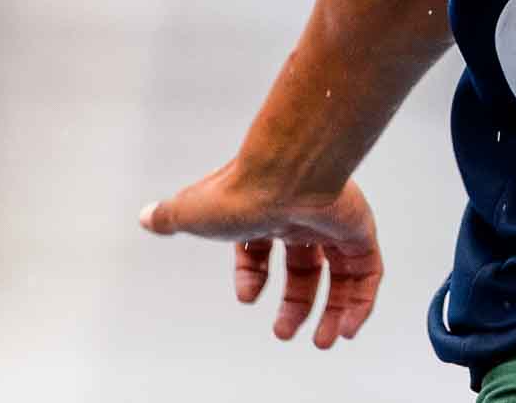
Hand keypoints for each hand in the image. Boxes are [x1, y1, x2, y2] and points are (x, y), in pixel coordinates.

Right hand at [140, 162, 383, 348]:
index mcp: (263, 210)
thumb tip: (147, 217)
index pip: (262, 247)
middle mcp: (300, 216)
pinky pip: (368, 271)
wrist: (285, 174)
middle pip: (304, 265)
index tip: (248, 296)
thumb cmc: (238, 192)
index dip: (253, 276)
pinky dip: (362, 302)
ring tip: (324, 342)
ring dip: (334, 310)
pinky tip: (349, 328)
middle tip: (285, 332)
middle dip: (296, 303)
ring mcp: (332, 222)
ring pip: (341, 272)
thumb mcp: (191, 211)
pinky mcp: (358, 230)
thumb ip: (170, 217)